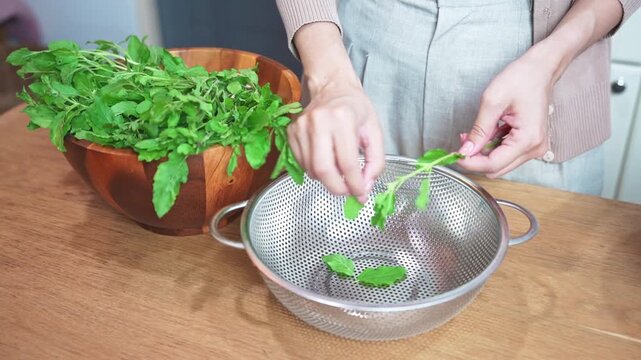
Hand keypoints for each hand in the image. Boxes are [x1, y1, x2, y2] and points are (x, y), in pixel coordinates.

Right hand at [288, 78, 383, 202]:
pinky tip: (326, 161)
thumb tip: (366, 186)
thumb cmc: (355, 108)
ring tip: (339, 174)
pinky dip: (315, 171)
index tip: (361, 195)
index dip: (355, 185)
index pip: (347, 163)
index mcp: (342, 119)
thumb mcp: (375, 131)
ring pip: (311, 170)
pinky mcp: (291, 132)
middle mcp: (318, 122)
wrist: (332, 86)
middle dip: (337, 188)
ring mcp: (301, 127)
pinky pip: (302, 163)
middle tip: (348, 192)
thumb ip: (376, 161)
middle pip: (323, 169)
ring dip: (327, 180)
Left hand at [456, 50, 552, 177]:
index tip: (455, 155)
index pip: (493, 164)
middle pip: (497, 168)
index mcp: (528, 139)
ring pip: (500, 163)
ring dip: (483, 153)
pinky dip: (492, 147)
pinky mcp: (530, 143)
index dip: (471, 163)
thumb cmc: (521, 79)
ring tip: (474, 134)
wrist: (540, 69)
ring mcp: (534, 147)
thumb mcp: (492, 101)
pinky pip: (506, 154)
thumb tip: (465, 150)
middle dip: (476, 158)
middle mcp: (534, 148)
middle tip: (463, 141)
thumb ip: (479, 130)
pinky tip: (487, 132)